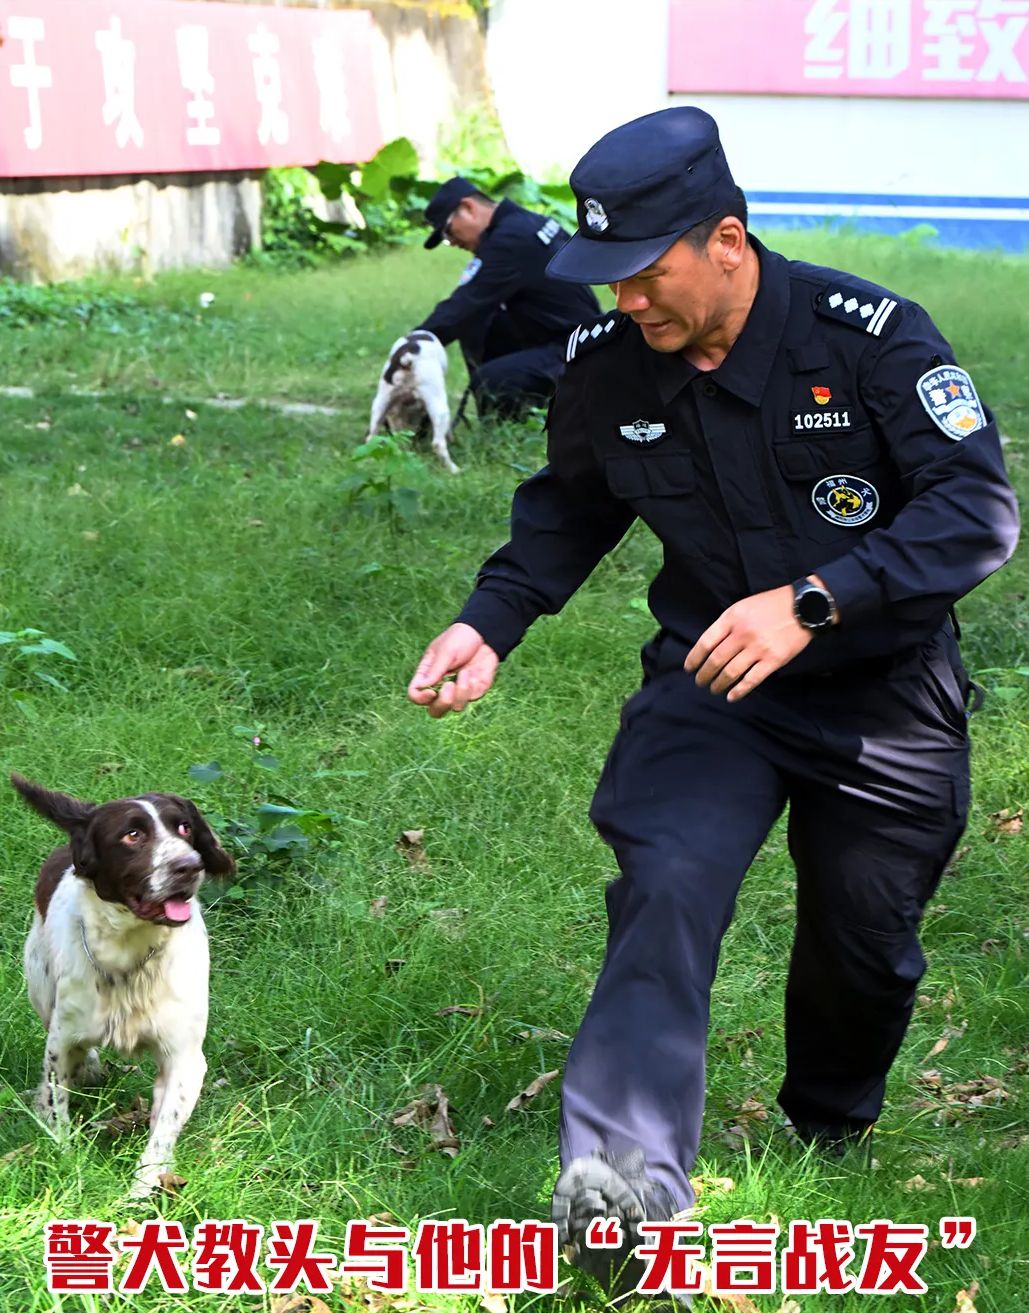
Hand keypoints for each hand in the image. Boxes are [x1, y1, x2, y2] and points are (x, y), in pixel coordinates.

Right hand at [407, 623, 498, 718]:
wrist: (485, 634)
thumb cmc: (460, 638)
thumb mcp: (446, 650)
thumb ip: (435, 670)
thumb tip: (421, 688)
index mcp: (427, 675)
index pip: (415, 695)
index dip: (420, 698)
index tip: (431, 692)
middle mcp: (440, 687)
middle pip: (435, 710)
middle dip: (442, 704)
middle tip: (449, 687)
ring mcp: (458, 691)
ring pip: (455, 708)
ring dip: (461, 692)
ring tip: (465, 672)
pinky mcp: (474, 691)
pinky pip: (471, 699)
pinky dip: (473, 686)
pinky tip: (474, 673)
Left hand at [685, 584, 811, 701]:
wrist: (804, 607)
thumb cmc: (771, 605)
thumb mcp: (743, 606)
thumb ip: (727, 624)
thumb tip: (710, 646)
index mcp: (732, 618)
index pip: (706, 642)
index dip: (694, 658)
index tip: (689, 668)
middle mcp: (742, 634)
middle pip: (716, 660)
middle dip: (704, 674)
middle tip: (700, 682)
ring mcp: (758, 648)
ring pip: (731, 672)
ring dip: (718, 684)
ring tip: (713, 689)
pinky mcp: (773, 660)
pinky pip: (752, 680)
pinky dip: (739, 691)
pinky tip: (731, 696)